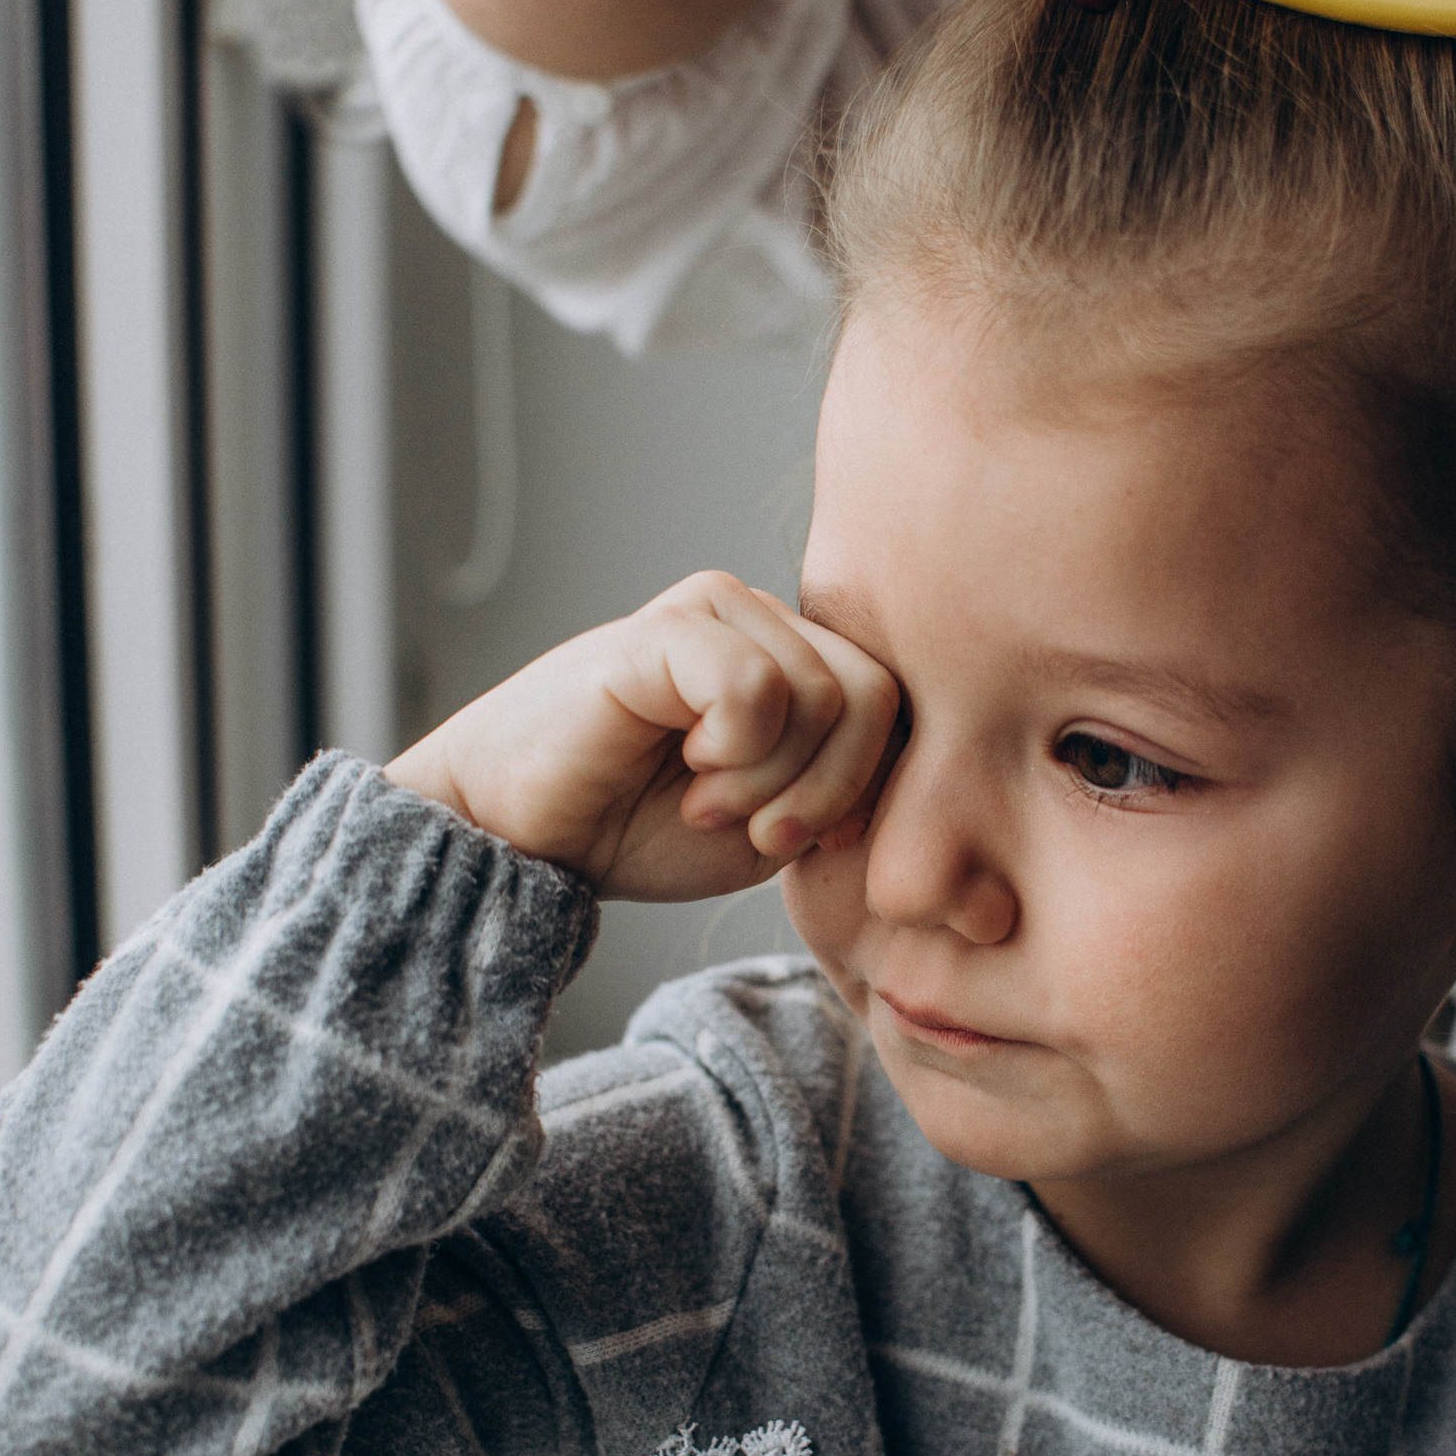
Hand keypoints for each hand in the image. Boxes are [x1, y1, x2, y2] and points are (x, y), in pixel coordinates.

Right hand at [387, 573, 899, 902]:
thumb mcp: (772, 823)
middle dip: (827, 792)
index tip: (795, 842)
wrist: (522, 838)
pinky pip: (756, 687)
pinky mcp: (664, 630)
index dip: (864, 791)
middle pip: (874, 697)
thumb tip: (933, 774)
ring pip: (824, 695)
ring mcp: (714, 613)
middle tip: (752, 831)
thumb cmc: (636, 828)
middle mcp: (761, 618)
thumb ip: (847, 788)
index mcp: (793, 658)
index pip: (896, 706)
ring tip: (705, 802)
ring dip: (771, 783)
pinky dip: (733, 755)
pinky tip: (685, 768)